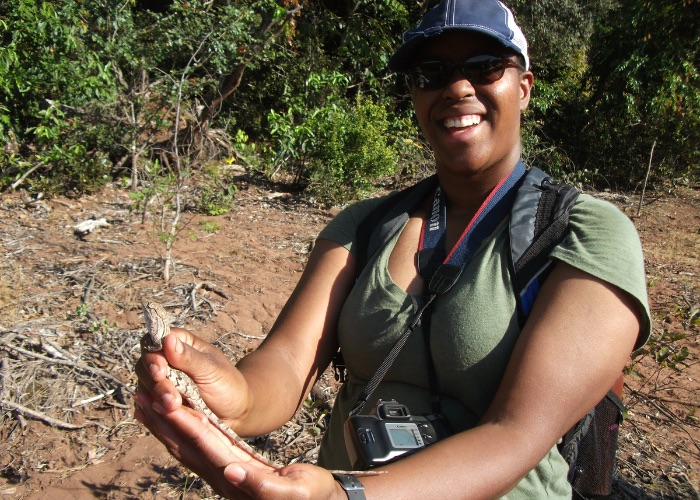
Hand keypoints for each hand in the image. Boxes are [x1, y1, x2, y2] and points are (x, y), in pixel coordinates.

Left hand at [134, 392, 342, 498]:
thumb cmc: (311, 496)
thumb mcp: (294, 491)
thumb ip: (260, 485)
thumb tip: (229, 471)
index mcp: (237, 480)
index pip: (205, 447)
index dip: (184, 424)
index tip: (164, 404)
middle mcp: (223, 478)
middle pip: (186, 446)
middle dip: (163, 421)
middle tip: (141, 396)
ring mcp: (223, 475)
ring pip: (186, 447)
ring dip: (164, 424)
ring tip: (145, 402)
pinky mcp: (227, 470)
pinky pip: (197, 449)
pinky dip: (180, 430)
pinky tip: (172, 417)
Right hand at [135, 328, 247, 425]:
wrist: (235, 413)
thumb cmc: (227, 385)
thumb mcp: (212, 370)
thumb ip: (189, 357)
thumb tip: (168, 339)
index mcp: (179, 344)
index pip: (154, 342)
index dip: (153, 356)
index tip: (160, 372)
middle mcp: (165, 361)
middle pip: (145, 367)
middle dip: (157, 384)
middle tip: (172, 400)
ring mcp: (160, 383)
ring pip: (145, 388)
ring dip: (156, 400)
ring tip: (174, 409)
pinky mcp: (158, 403)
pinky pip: (147, 407)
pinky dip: (153, 413)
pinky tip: (160, 418)